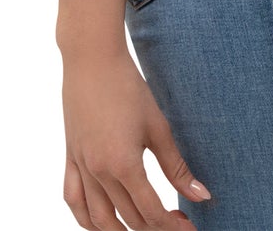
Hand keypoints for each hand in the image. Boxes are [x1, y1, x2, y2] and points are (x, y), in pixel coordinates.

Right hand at [62, 48, 212, 228]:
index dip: (172, 226)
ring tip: (143, 230)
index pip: (151, 212)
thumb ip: (177, 166)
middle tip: (175, 223)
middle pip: (127, 218)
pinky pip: (73, 200)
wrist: (93, 59)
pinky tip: (102, 223)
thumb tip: (202, 196)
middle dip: (154, 228)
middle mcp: (99, 172)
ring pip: (97, 219)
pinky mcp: (70, 158)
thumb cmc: (128, 87)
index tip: (190, 227)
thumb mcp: (158, 127)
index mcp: (123, 164)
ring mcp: (81, 167)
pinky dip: (86, 220)